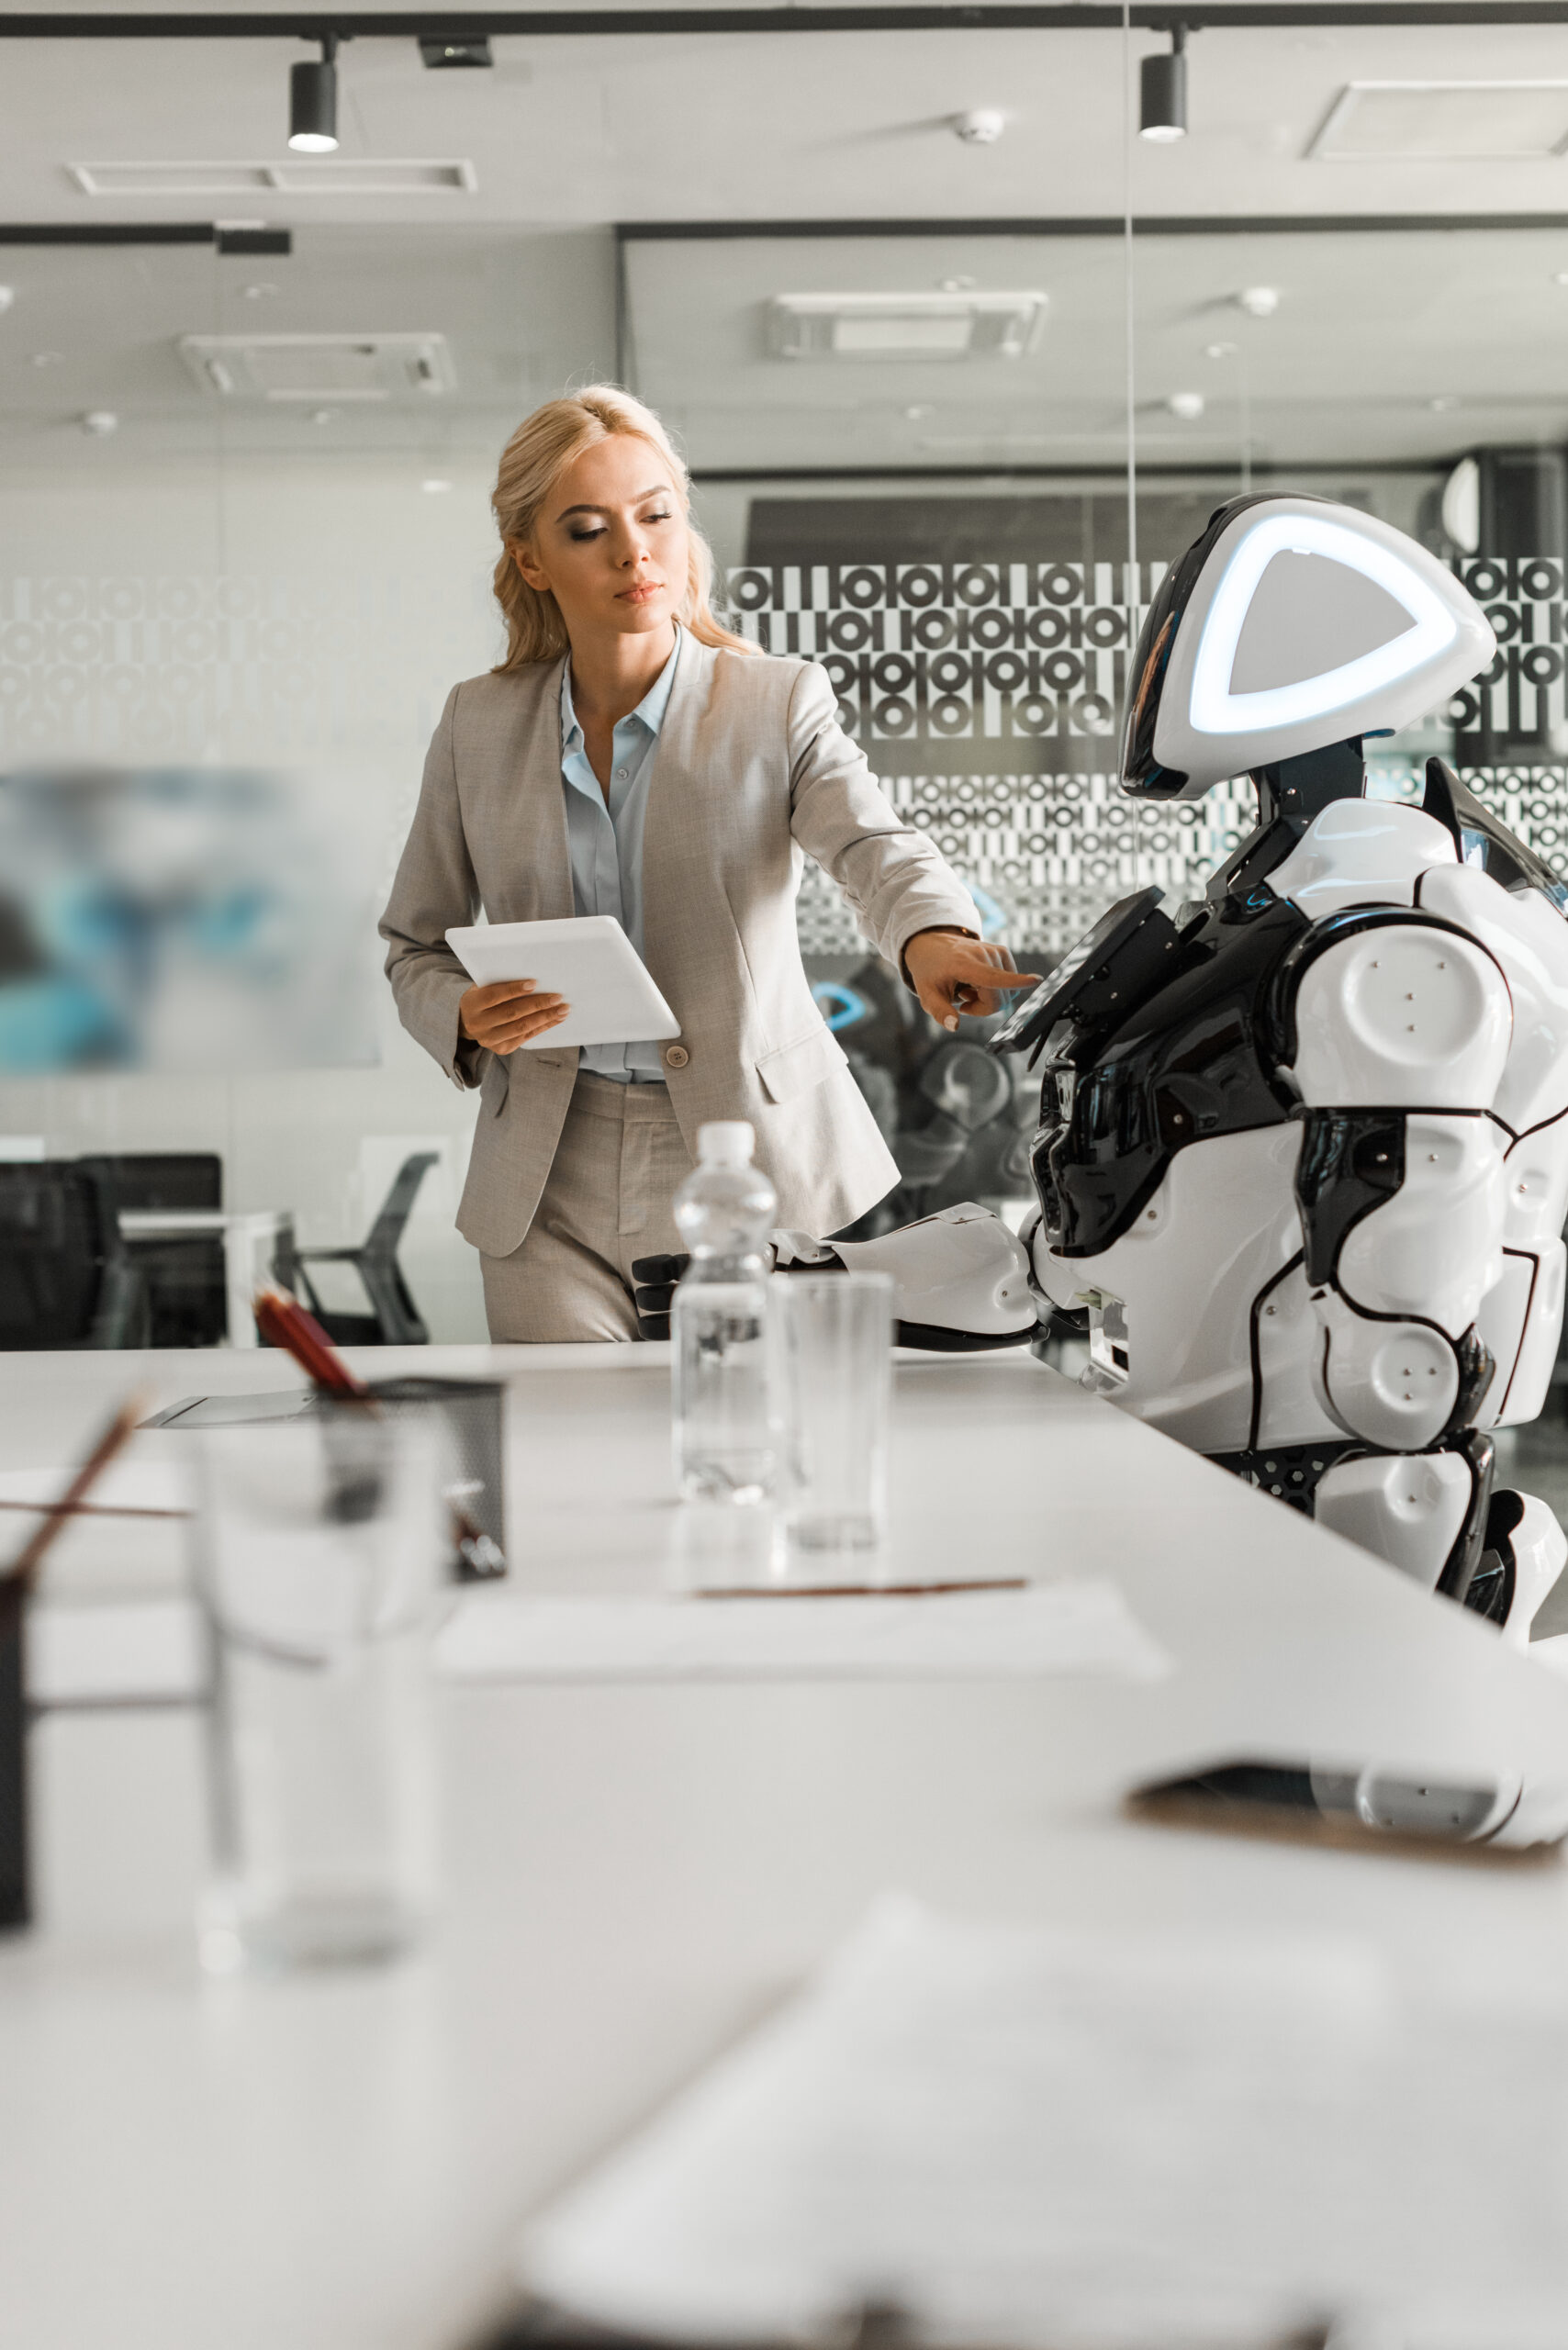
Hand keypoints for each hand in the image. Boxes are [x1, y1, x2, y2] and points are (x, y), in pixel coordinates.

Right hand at [458, 978, 568, 1053]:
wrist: (469, 1021)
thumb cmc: (482, 996)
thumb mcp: (483, 986)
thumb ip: (500, 982)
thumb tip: (532, 978)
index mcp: (471, 1004)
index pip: (494, 996)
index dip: (514, 989)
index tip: (535, 983)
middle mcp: (478, 1024)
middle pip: (512, 1013)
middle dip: (537, 1005)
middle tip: (558, 997)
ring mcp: (489, 1039)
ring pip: (521, 1028)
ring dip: (545, 1018)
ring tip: (563, 1009)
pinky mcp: (502, 1048)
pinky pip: (526, 1037)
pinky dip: (544, 1026)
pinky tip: (557, 1018)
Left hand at [902, 930, 1043, 1030]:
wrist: (932, 945)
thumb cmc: (930, 971)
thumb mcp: (926, 995)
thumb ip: (940, 1012)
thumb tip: (954, 1027)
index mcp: (963, 964)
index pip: (992, 978)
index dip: (1016, 981)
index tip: (1036, 980)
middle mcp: (982, 955)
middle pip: (999, 998)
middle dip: (983, 1008)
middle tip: (963, 1000)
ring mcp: (995, 951)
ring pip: (1007, 993)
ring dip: (988, 998)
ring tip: (968, 987)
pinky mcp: (1003, 952)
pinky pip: (1010, 983)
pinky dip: (996, 988)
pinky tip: (977, 982)